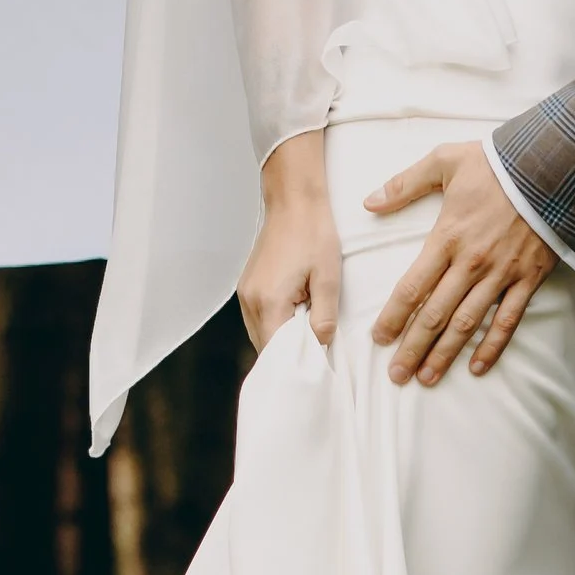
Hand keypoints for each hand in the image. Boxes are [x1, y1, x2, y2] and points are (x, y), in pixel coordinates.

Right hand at [240, 130, 340, 351]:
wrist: (294, 201)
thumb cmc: (313, 234)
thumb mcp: (329, 277)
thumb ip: (324, 317)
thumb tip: (320, 346)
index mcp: (269, 301)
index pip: (276, 353)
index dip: (296, 367)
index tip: (315, 373)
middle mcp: (250, 301)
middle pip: (266, 348)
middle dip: (289, 357)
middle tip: (316, 359)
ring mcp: (245, 293)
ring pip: (261, 334)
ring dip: (282, 342)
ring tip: (308, 339)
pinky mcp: (247, 286)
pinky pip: (258, 319)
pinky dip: (275, 326)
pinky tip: (295, 321)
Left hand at [365, 140, 553, 385]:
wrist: (554, 167)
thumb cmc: (497, 163)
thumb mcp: (444, 161)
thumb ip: (404, 184)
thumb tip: (369, 202)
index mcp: (447, 237)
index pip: (412, 286)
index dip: (393, 316)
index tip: (378, 339)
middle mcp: (471, 263)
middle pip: (435, 314)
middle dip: (413, 347)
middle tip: (396, 375)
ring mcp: (501, 274)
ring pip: (467, 324)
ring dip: (445, 354)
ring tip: (426, 378)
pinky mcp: (528, 279)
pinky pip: (508, 320)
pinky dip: (492, 347)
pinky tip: (476, 367)